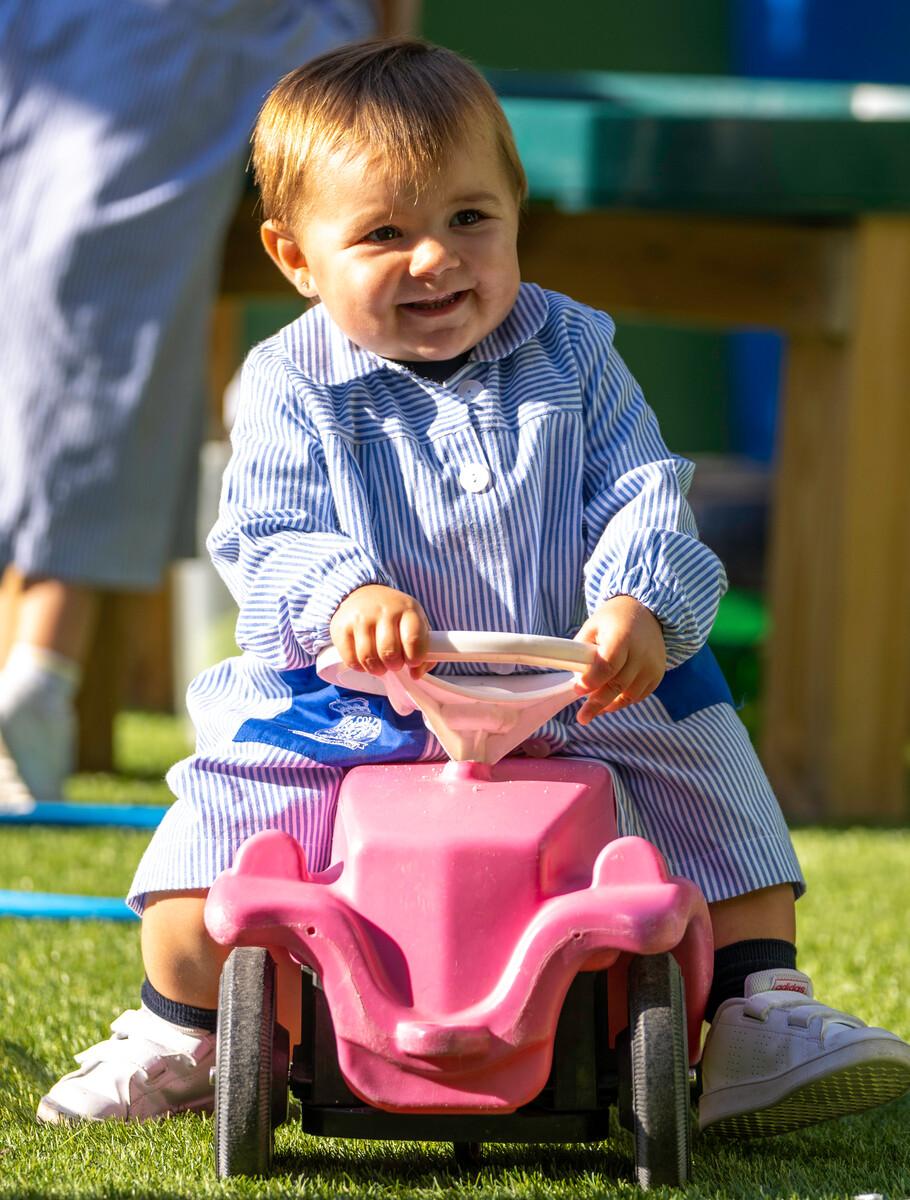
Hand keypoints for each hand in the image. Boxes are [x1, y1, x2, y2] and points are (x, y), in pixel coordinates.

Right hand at [329, 585, 429, 676]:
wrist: (362, 594)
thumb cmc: (394, 616)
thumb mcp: (415, 624)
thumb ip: (424, 650)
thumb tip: (416, 674)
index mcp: (408, 609)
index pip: (413, 639)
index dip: (415, 658)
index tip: (412, 662)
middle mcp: (384, 610)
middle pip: (389, 652)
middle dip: (394, 665)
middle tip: (394, 664)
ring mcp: (361, 617)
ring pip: (368, 658)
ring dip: (376, 669)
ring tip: (380, 666)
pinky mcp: (341, 627)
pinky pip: (350, 659)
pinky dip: (358, 667)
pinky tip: (364, 661)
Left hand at [573, 595, 665, 724]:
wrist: (647, 613)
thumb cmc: (612, 620)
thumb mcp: (592, 627)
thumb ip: (582, 651)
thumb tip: (576, 679)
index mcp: (622, 636)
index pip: (608, 665)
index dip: (592, 681)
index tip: (577, 689)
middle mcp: (641, 652)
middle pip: (618, 685)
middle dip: (597, 704)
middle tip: (582, 717)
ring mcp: (653, 665)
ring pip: (629, 695)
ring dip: (609, 705)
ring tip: (593, 710)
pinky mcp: (658, 675)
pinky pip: (639, 695)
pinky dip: (623, 701)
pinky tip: (609, 702)